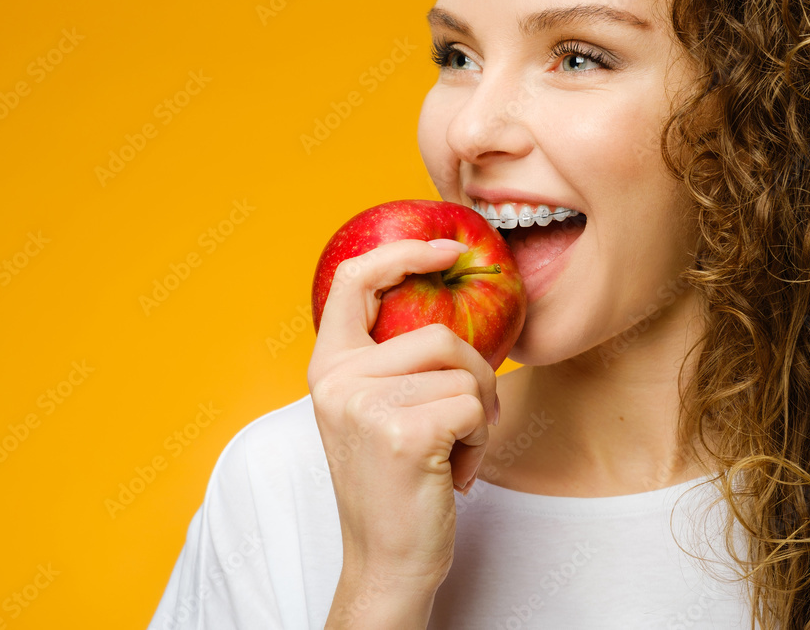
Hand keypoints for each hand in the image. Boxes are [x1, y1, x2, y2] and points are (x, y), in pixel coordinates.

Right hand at [308, 239, 497, 626]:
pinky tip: (455, 472)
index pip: (352, 279)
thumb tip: (445, 303)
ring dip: (478, 415)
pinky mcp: (401, 432)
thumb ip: (390, 360)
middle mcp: (338, 380)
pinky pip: (473, 406)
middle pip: (438, 335)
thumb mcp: (376, 411)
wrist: (386, 559)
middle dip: (474, 377)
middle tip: (467, 422)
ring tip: (452, 453)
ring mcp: (365, 404)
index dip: (402, 252)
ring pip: (463, 371)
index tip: (445, 248)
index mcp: (329, 367)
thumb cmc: (394, 483)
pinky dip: (480, 441)